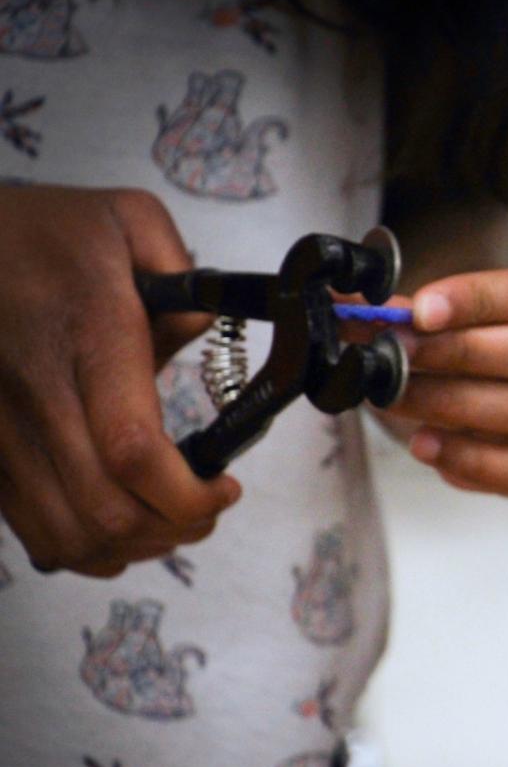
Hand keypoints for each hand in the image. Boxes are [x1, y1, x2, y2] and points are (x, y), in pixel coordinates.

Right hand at [0, 184, 240, 576]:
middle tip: (208, 508)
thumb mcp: (129, 220)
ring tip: (169, 520)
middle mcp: (37, 395)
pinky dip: (84, 547)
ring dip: (133, 546)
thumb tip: (207, 331)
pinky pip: (31, 531)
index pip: (134, 450)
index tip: (227, 487)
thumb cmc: (44, 232)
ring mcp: (1, 433)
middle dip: (174, 529)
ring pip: (68, 536)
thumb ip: (187, 275)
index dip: (188, 495)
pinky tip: (116, 521)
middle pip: (105, 511)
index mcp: (89, 338)